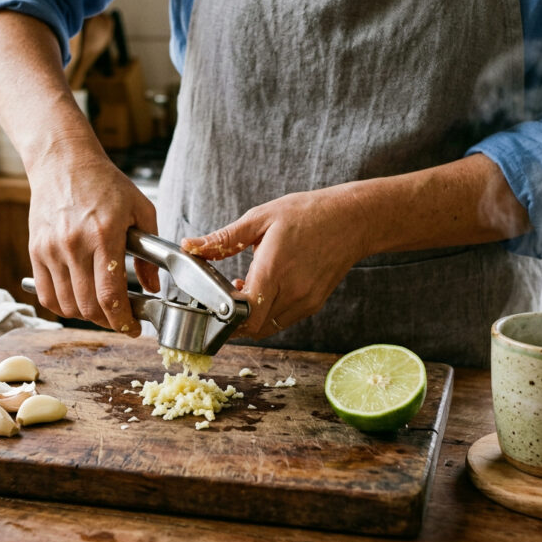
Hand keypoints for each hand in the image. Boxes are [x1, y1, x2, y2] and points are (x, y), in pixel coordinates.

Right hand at [27, 149, 159, 335]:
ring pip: (67, 305)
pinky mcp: (35, 251)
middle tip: (121, 319)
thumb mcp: (141, 210)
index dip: (122, 320)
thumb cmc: (104, 183)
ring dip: (86, 316)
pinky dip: (63, 307)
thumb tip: (152, 286)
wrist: (63, 162)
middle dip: (108, 322)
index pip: (110, 295)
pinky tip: (77, 301)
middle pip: (88, 306)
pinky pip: (46, 295)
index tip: (133, 328)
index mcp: (104, 235)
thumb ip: (149, 253)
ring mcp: (51, 250)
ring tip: (101, 309)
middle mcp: (74, 245)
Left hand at [181, 184, 372, 339]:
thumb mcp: (259, 218)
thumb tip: (190, 245)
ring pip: (269, 327)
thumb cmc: (306, 214)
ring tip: (246, 290)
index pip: (245, 313)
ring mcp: (306, 301)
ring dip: (252, 318)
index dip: (225, 316)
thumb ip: (223, 239)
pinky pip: (284, 320)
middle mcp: (292, 291)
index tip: (214, 304)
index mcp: (274, 269)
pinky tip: (265, 290)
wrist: (351, 220)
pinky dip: (269, 314)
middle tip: (224, 299)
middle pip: (254, 327)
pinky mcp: (314, 304)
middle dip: (234, 320)